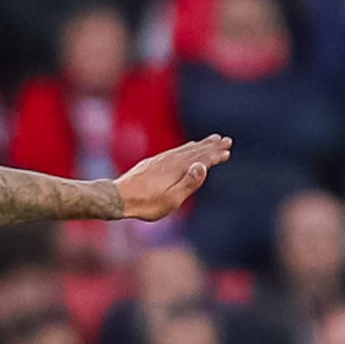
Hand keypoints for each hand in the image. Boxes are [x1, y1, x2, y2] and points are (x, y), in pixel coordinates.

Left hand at [116, 136, 230, 221]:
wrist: (117, 198)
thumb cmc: (145, 204)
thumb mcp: (170, 200)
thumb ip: (188, 183)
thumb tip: (203, 166)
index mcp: (178, 169)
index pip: (202, 159)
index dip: (215, 155)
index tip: (227, 151)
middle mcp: (171, 160)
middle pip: (195, 150)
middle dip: (211, 145)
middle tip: (226, 140)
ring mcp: (161, 160)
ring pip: (185, 149)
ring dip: (200, 144)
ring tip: (212, 139)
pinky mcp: (153, 162)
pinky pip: (175, 150)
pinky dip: (186, 147)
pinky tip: (187, 148)